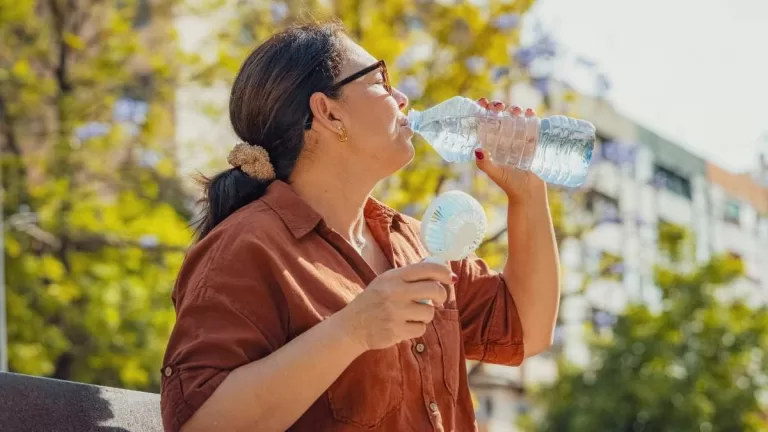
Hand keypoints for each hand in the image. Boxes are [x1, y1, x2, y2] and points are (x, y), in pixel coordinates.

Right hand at [336, 262, 453, 350]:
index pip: (427, 268)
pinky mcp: (396, 330)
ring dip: (426, 315)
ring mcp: (396, 312)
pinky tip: (405, 326)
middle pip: (435, 290)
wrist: (352, 325)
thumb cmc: (374, 300)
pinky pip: (421, 329)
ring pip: (430, 312)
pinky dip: (417, 328)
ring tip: (413, 315)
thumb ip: (409, 275)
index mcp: (394, 277)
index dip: (444, 272)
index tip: (450, 278)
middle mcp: (395, 292)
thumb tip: (440, 267)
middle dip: (442, 295)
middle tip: (439, 300)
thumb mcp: (387, 281)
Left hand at [474, 98, 546, 202]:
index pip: (484, 122)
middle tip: (499, 106)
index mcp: (491, 143)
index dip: (482, 110)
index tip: (483, 102)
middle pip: (499, 116)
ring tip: (515, 110)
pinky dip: (530, 116)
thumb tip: (478, 149)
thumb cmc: (509, 184)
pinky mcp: (532, 140)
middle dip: (498, 107)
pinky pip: (531, 124)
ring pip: (515, 117)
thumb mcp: (495, 173)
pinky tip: (530, 113)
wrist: (529, 193)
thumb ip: (485, 164)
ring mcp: (518, 138)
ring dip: (514, 109)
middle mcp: (503, 138)